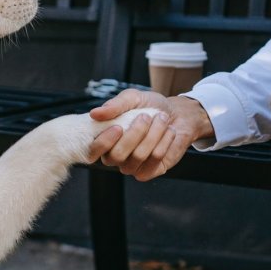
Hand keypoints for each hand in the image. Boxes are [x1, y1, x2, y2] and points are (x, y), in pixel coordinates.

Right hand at [87, 89, 213, 180]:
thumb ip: (114, 105)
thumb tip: (94, 114)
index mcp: (105, 140)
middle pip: (117, 156)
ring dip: (153, 133)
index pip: (93, 152)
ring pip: (138, 156)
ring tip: (161, 119)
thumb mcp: (132, 98)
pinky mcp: (149, 171)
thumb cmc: (149, 106)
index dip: (103, 143)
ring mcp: (132, 166)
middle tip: (146, 117)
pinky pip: (155, 159)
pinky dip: (164, 141)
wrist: (177, 114)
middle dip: (135, 134)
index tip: (118, 127)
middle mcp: (115, 157)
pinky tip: (169, 131)